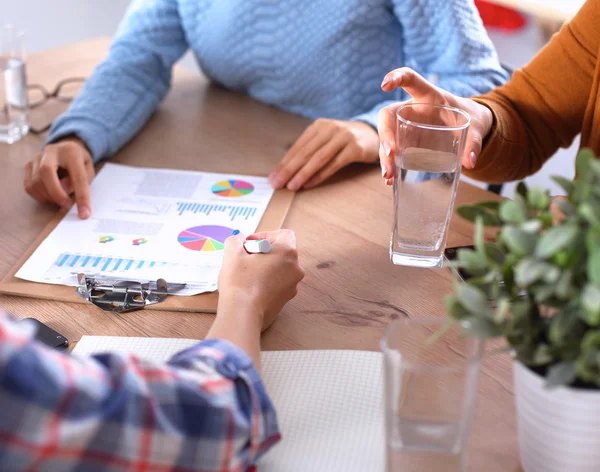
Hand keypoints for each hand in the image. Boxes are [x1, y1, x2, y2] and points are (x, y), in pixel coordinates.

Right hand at [24, 137, 94, 218]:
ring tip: (60, 201)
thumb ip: (82, 181)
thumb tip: (65, 191)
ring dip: (48, 197)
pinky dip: (39, 196)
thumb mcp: (88, 170)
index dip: (82, 196)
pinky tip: (49, 197)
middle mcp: (51, 151)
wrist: (66, 148)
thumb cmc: (80, 162)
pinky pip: (29, 185)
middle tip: (66, 206)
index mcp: (71, 152)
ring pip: (36, 181)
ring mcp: (37, 157)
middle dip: (56, 193)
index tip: (84, 213)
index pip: (78, 176)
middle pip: (46, 172)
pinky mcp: (28, 165)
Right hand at [217, 230, 303, 330]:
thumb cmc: (240, 281)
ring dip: (265, 267)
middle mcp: (295, 269)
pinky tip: (250, 286)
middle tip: (245, 257)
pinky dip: (267, 281)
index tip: (250, 243)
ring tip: (246, 272)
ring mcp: (293, 286)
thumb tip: (238, 239)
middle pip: (282, 252)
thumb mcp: (233, 254)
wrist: (242, 314)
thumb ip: (235, 241)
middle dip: (263, 252)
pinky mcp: (286, 300)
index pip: (283, 235)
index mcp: (288, 253)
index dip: (265, 235)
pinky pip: (278, 284)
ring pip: (280, 269)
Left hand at [268, 119, 378, 190]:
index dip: (284, 163)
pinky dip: (320, 175)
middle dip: (289, 170)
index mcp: (318, 126)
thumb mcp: (325, 141)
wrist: (373, 134)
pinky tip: (309, 184)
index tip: (273, 178)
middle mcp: (330, 128)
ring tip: (291, 186)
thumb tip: (285, 172)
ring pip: (318, 158)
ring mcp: (344, 137)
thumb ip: (309, 152)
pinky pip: (334, 164)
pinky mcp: (355, 148)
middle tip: (277, 184)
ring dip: (303, 174)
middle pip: (305, 152)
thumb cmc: (343, 142)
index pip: (298, 147)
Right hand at [378, 68, 493, 184]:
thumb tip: (469, 162)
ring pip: (387, 138)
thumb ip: (473, 141)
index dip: (396, 77)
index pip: (409, 80)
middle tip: (390, 154)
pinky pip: (393, 153)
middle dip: (385, 135)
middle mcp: (412, 110)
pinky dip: (391, 166)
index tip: (384, 85)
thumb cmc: (470, 119)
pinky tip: (390, 181)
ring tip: (389, 176)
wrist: (470, 127)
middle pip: (388, 116)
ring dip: (385, 157)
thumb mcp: (475, 126)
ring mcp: (406, 127)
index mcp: (428, 96)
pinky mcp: (406, 143)